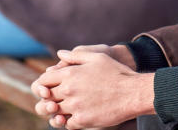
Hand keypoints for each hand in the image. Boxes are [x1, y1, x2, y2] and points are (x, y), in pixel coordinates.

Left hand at [31, 49, 153, 129]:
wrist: (133, 93)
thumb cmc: (117, 73)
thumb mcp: (96, 58)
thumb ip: (75, 56)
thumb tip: (60, 54)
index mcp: (70, 74)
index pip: (43, 80)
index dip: (43, 84)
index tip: (49, 87)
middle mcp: (69, 90)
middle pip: (46, 98)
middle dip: (48, 98)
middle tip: (54, 100)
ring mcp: (75, 107)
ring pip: (55, 113)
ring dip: (57, 112)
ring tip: (63, 109)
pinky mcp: (83, 120)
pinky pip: (67, 124)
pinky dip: (69, 121)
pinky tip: (77, 116)